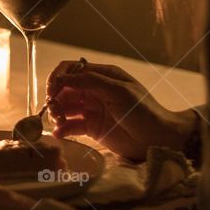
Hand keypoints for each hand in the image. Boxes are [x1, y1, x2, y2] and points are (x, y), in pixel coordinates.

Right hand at [46, 61, 196, 160]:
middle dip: (55, 98)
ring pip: (65, 107)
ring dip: (56, 113)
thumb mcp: (118, 91)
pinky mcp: (91, 128)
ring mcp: (92, 109)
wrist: (158, 139)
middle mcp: (94, 90)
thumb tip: (62, 78)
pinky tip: (59, 134)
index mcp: (102, 76)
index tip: (52, 91)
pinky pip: (71, 126)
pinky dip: (62, 129)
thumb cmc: (143, 110)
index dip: (58, 78)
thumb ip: (90, 82)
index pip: (71, 70)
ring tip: (57, 122)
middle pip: (65, 89)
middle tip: (53, 110)